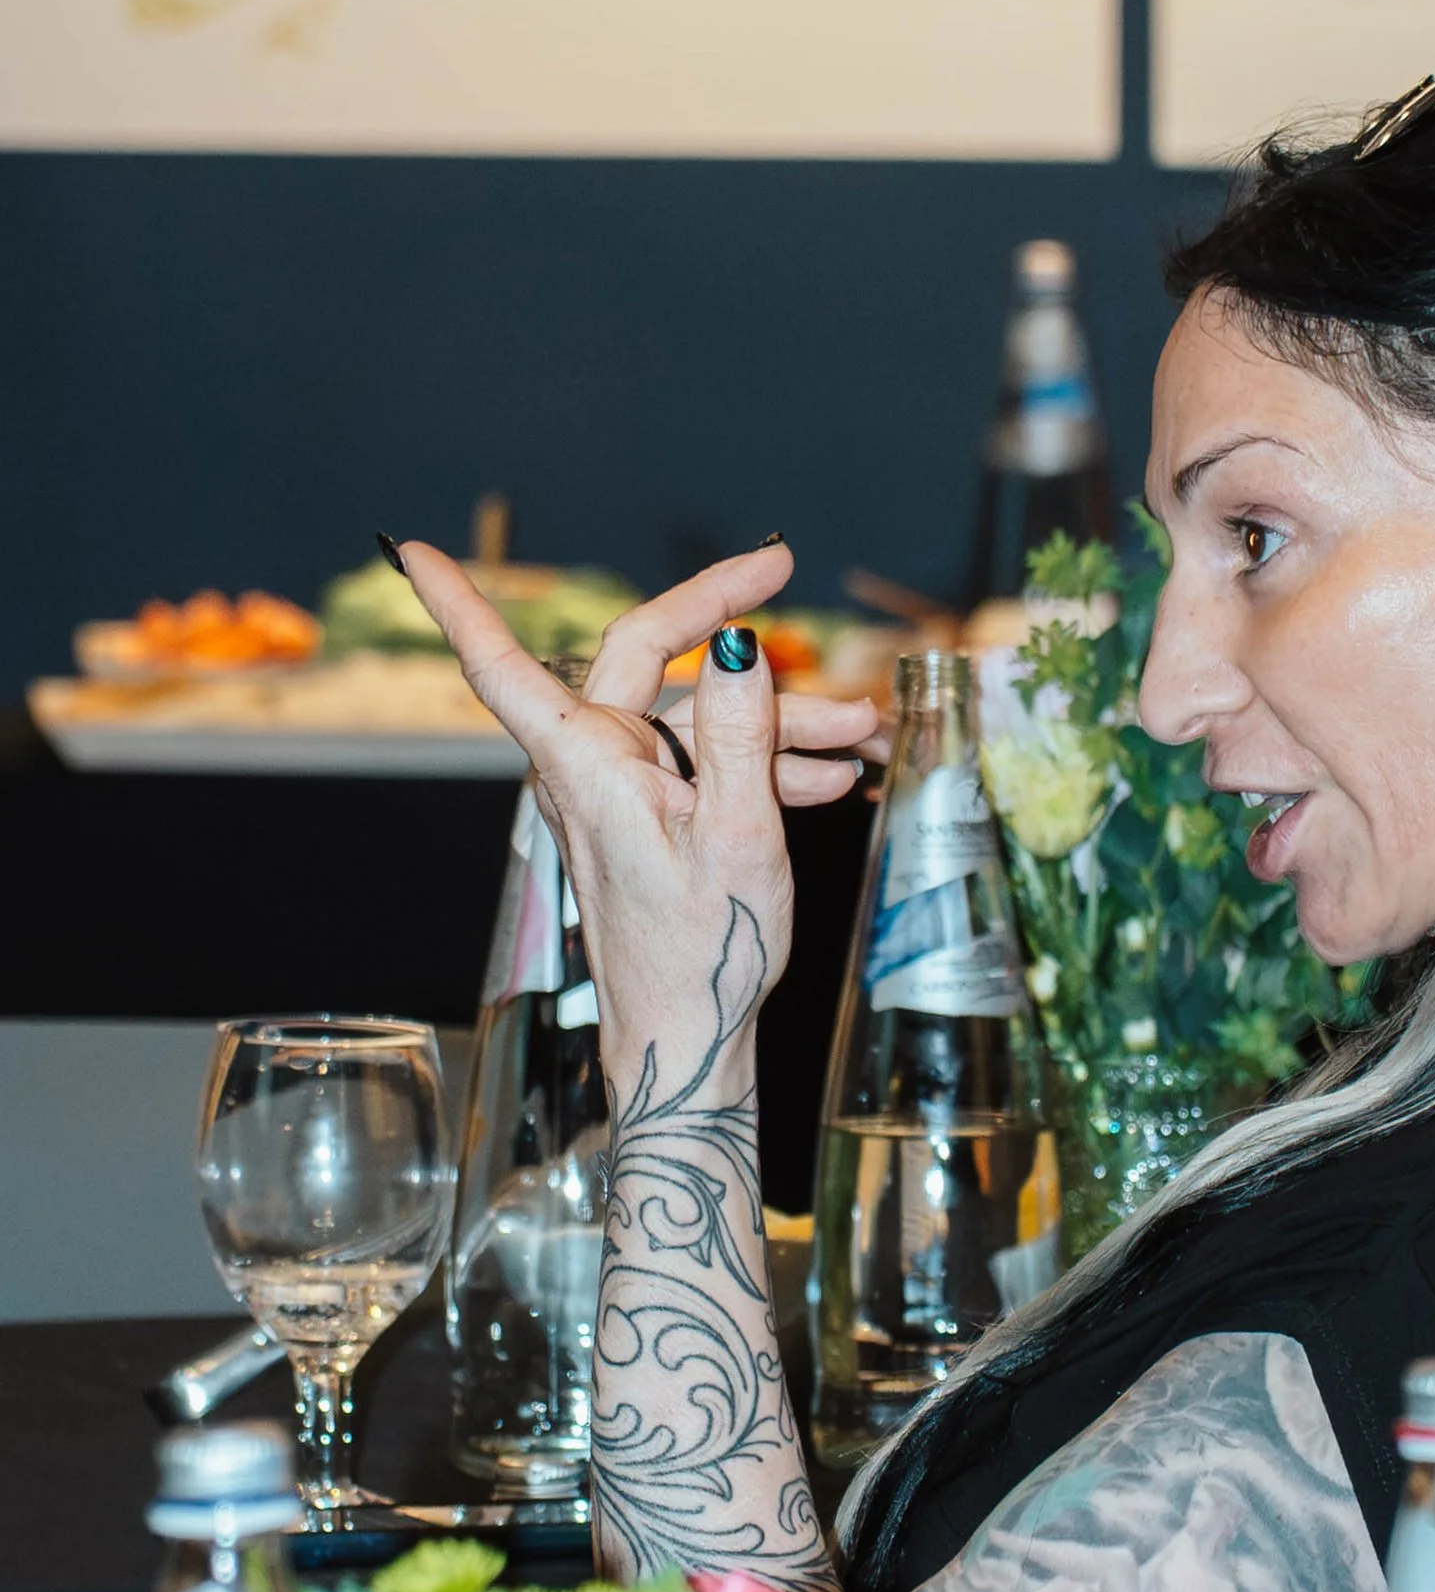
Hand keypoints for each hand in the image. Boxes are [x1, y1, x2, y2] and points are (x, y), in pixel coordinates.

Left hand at [397, 537, 886, 1066]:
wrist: (691, 1039)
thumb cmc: (700, 952)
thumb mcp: (740, 836)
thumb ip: (741, 733)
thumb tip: (737, 646)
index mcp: (586, 766)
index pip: (501, 665)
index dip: (455, 603)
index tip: (412, 552)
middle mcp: (592, 768)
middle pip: (646, 658)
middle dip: (726, 621)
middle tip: (785, 569)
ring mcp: (623, 792)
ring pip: (698, 716)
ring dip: (783, 718)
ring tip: (865, 735)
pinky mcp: (652, 818)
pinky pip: (708, 762)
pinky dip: (769, 762)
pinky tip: (833, 776)